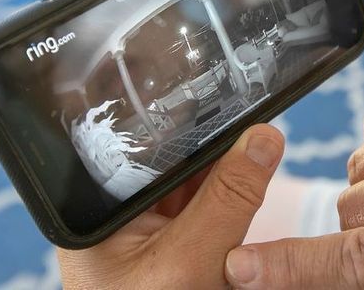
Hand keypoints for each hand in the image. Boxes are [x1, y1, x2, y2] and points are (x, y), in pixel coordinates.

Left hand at [58, 124, 283, 288]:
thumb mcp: (195, 262)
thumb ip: (229, 199)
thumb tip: (264, 138)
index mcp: (99, 211)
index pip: (142, 145)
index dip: (187, 120)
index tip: (228, 99)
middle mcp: (116, 214)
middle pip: (168, 159)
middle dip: (212, 143)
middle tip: (251, 122)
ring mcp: (143, 228)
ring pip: (189, 180)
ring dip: (224, 168)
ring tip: (256, 147)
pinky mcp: (167, 242)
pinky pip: (198, 205)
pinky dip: (225, 194)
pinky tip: (246, 179)